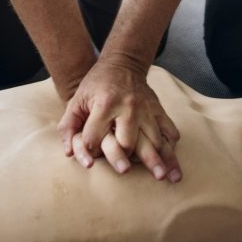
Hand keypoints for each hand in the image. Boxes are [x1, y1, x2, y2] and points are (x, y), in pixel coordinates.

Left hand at [57, 57, 181, 181]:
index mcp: (104, 105)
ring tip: (165, 177)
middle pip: (127, 143)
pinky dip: (170, 145)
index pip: (95, 138)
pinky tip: (173, 160)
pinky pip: (169, 129)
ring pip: (153, 140)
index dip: (89, 151)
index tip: (90, 160)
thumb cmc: (95, 85)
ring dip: (158, 160)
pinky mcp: (158, 109)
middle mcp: (128, 108)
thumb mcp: (76, 100)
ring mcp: (146, 109)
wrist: (121, 64)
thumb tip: (68, 153)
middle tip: (124, 171)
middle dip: (124, 159)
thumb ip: (68, 126)